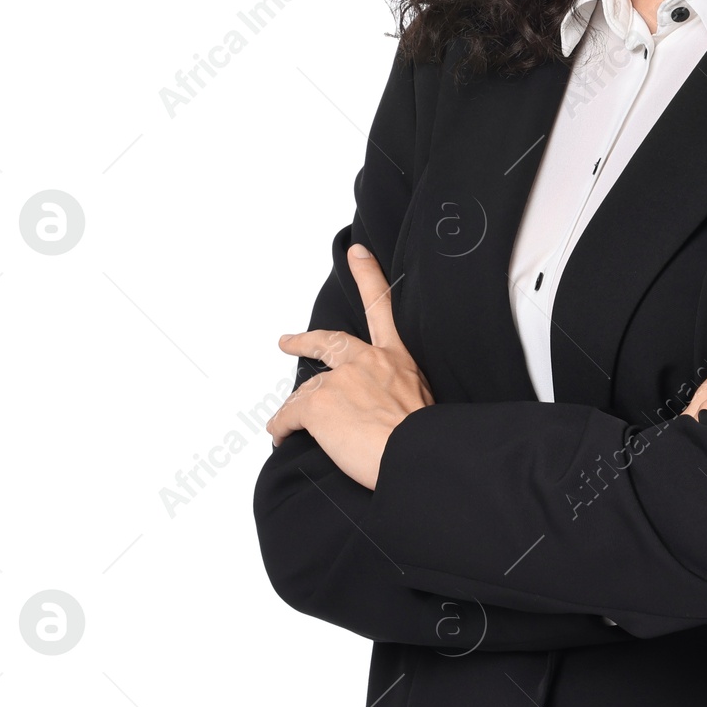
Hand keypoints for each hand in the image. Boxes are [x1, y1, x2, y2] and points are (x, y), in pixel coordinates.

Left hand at [266, 244, 433, 488]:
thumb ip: (398, 392)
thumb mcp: (422, 400)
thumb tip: (381, 410)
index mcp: (396, 358)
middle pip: (329, 341)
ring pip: (307, 392)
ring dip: (296, 411)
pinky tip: (281, 438)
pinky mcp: (318, 404)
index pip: (381, 308)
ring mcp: (340, 380)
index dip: (368, 276)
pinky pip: (288, 416)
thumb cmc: (425, 437)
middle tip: (287, 341)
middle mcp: (367, 361)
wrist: (416, 453)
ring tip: (287, 429)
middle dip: (305, 341)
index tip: (358, 252)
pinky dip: (281, 428)